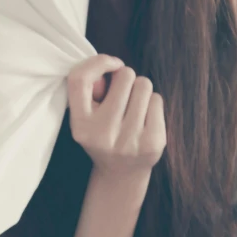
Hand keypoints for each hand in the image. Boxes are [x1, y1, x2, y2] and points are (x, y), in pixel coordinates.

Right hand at [67, 54, 166, 181]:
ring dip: (139, 90)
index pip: (79, 79)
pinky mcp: (152, 143)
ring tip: (133, 107)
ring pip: (143, 85)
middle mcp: (103, 134)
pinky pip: (157, 100)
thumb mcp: (85, 116)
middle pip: (124, 76)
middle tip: (122, 95)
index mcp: (80, 125)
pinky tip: (144, 119)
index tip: (111, 64)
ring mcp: (130, 141)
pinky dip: (151, 103)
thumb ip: (90, 89)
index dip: (98, 62)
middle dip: (125, 78)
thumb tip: (112, 66)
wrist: (121, 174)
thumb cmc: (103, 133)